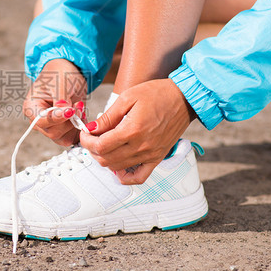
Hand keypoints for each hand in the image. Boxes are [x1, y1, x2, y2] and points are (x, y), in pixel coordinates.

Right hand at [23, 59, 87, 145]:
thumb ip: (61, 100)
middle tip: (78, 105)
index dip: (58, 118)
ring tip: (79, 108)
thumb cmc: (60, 73)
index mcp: (32, 107)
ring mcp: (50, 126)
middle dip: (69, 121)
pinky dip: (79, 129)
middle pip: (53, 132)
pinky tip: (80, 116)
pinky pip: (71, 138)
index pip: (41, 121)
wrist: (69, 73)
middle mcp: (39, 120)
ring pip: (63, 138)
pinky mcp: (62, 130)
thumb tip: (65, 114)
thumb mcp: (61, 82)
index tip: (71, 110)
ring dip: (75, 125)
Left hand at [79, 79, 195, 183]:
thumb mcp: (128, 98)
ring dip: (105, 159)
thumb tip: (91, 129)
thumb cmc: (157, 94)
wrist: (184, 99)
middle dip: (93, 150)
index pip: (100, 146)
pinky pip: (139, 177)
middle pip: (106, 160)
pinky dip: (125, 176)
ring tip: (105, 145)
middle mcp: (141, 146)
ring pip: (118, 168)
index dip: (86, 141)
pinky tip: (118, 166)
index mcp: (132, 130)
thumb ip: (108, 117)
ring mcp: (150, 155)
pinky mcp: (157, 158)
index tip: (85, 133)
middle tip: (92, 138)